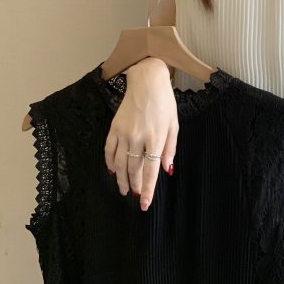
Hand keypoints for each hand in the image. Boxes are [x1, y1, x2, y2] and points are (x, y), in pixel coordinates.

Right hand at [104, 57, 177, 210]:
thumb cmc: (165, 103)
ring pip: (120, 162)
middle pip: (134, 169)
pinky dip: (110, 162)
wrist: (147, 80)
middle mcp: (139, 137)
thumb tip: (166, 170)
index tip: (144, 203)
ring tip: (123, 189)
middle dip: (134, 186)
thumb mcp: (174, 125)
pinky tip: (112, 171)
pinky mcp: (114, 127)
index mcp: (156, 137)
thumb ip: (170, 149)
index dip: (147, 188)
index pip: (150, 170)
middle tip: (134, 197)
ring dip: (121, 178)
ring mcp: (124, 132)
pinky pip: (109, 149)